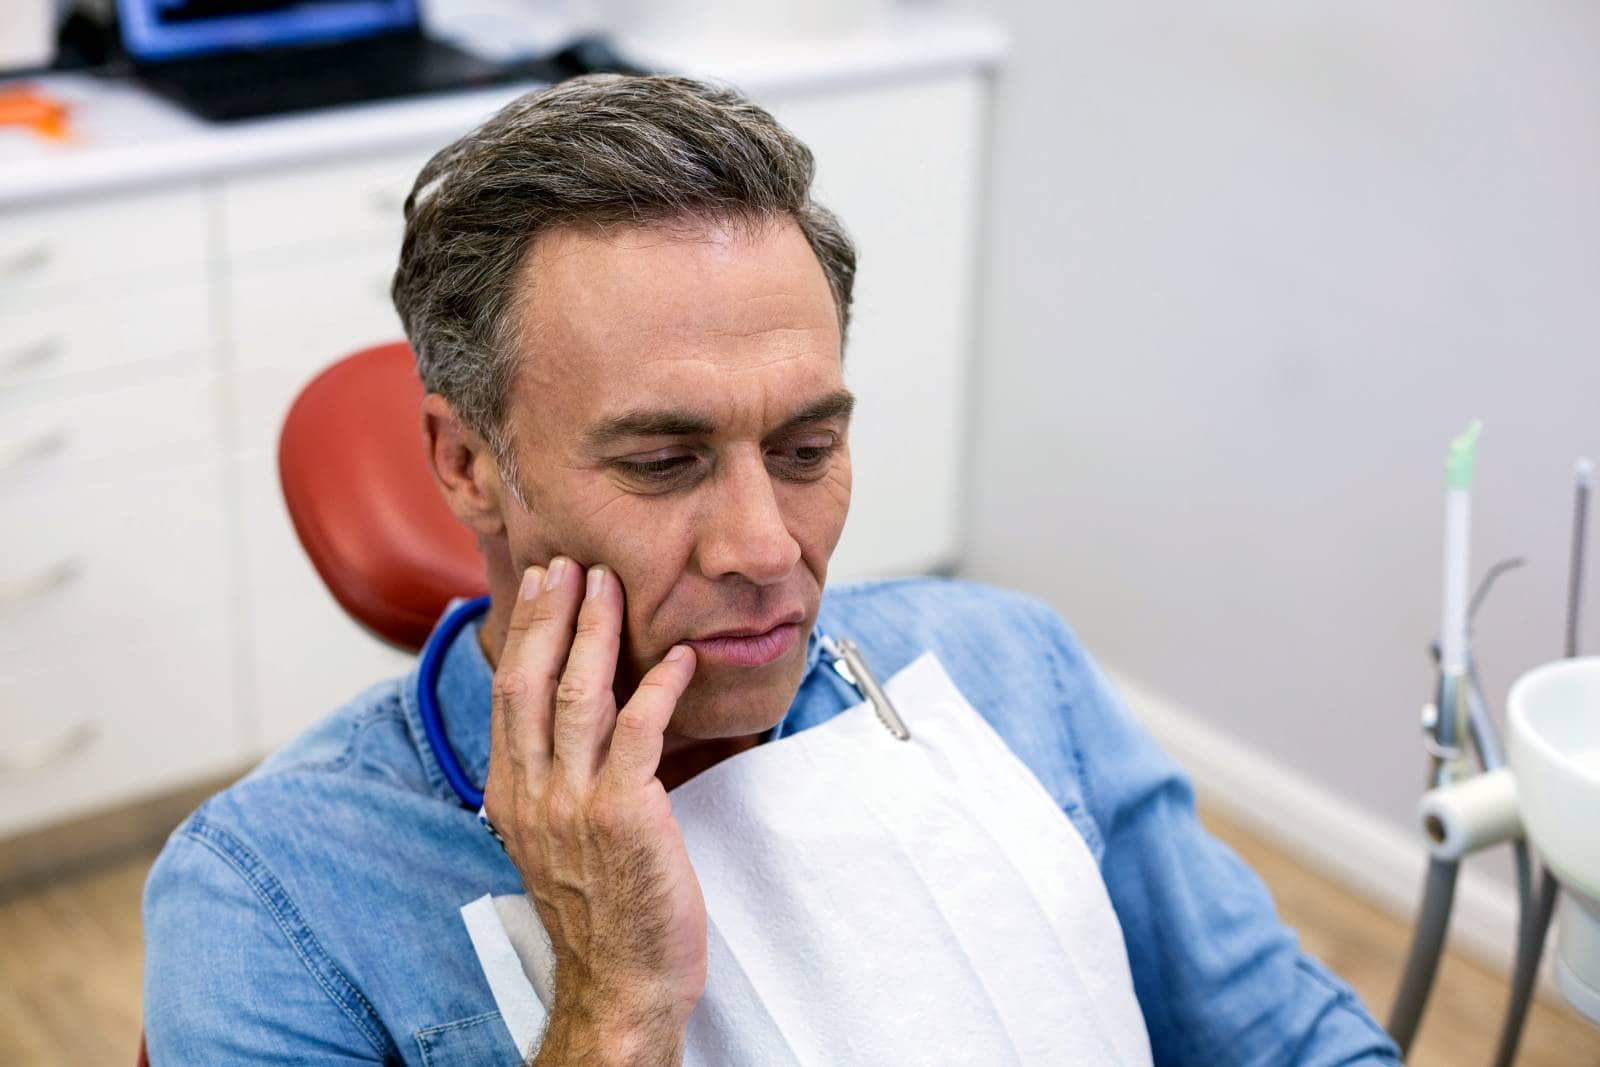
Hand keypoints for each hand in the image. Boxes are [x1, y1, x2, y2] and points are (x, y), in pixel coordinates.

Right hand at [482, 557, 703, 1065]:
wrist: (622, 981)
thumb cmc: (602, 913)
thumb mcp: (556, 841)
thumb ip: (553, 782)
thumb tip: (568, 728)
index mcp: (510, 797)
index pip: (509, 696)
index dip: (525, 635)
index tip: (540, 587)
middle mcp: (532, 794)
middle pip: (531, 682)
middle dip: (550, 615)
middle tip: (568, 564)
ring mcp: (574, 803)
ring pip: (578, 696)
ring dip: (594, 632)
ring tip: (609, 585)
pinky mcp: (625, 814)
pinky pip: (639, 732)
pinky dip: (657, 687)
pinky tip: (676, 657)